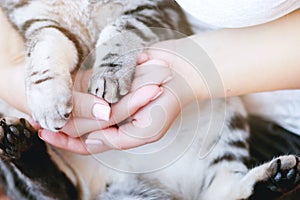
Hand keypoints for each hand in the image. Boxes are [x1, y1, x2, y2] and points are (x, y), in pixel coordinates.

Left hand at [38, 59, 176, 153]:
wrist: (180, 71)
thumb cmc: (167, 101)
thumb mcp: (148, 130)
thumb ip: (120, 139)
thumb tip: (90, 141)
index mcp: (121, 132)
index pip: (88, 143)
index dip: (66, 142)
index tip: (46, 134)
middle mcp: (113, 117)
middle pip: (81, 125)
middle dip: (60, 124)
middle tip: (37, 119)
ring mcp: (111, 98)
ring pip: (81, 107)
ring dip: (63, 107)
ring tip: (40, 108)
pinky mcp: (111, 80)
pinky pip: (88, 86)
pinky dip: (74, 89)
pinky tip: (60, 89)